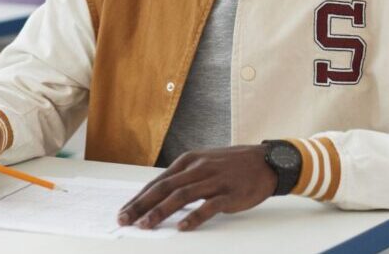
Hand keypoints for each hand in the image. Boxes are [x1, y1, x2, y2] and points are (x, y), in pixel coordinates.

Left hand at [118, 145, 275, 231]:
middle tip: (125, 219)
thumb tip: (157, 196)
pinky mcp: (230, 193)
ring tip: (146, 225)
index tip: (124, 211)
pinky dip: (195, 217)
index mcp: (188, 161)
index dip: (138, 198)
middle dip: (141, 205)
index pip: (157, 182)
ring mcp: (214, 180)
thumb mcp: (202, 164)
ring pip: (182, 196)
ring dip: (161, 211)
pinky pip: (209, 206)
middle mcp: (198, 168)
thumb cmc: (230, 165)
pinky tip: (183, 227)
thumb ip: (182, 178)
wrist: (265, 162)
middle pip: (164, 188)